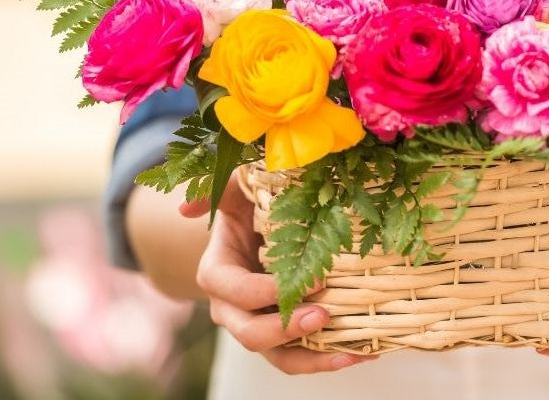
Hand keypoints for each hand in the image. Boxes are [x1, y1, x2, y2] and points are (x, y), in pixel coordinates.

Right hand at [181, 171, 377, 373]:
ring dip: (313, 359)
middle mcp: (231, 308)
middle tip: (324, 314)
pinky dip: (329, 359)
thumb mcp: (235, 190)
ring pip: (278, 358)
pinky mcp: (284, 338)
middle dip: (286, 330)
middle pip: (249, 334)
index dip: (266, 291)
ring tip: (348, 353)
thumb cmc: (251, 205)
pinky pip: (302, 358)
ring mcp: (258, 326)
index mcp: (216, 274)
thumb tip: (186, 211)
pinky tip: (362, 353)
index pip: (234, 291)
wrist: (263, 228)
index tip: (310, 279)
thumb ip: (214, 190)